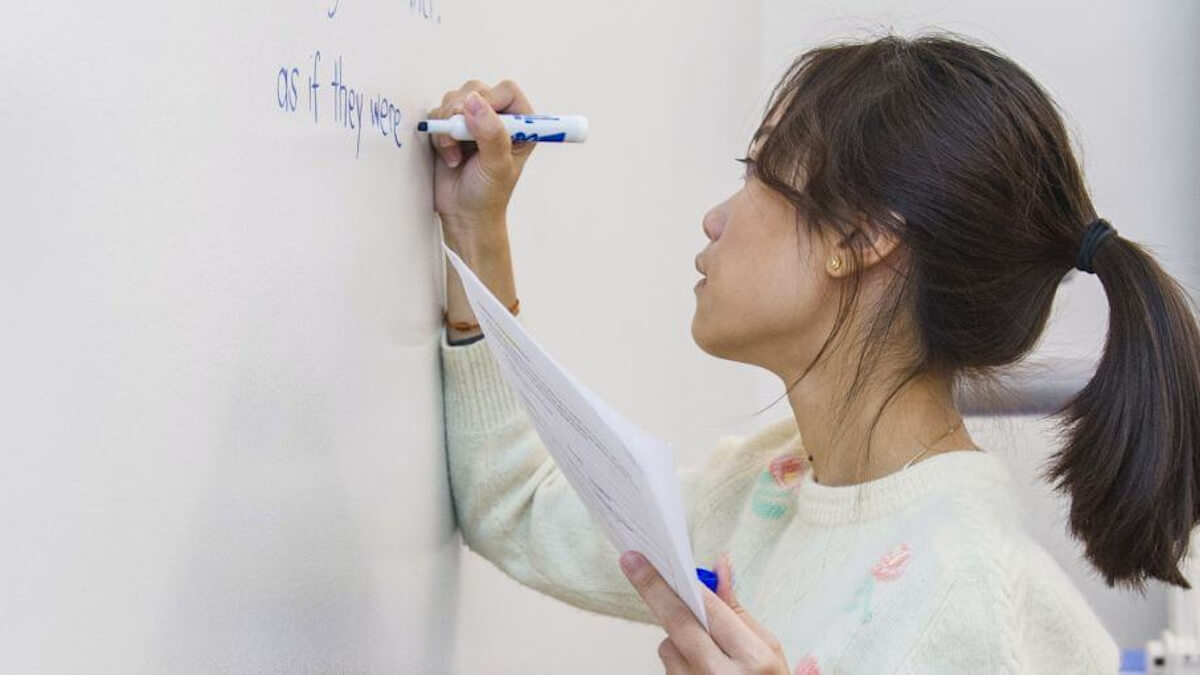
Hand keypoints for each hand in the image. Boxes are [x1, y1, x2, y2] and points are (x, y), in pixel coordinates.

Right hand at [427, 79, 536, 238]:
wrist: (464, 215)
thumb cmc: (489, 195)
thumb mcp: (497, 165)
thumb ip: (491, 133)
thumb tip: (474, 101)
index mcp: (520, 125)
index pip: (507, 91)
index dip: (490, 100)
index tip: (477, 120)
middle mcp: (497, 119)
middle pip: (476, 89)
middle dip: (462, 111)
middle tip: (460, 135)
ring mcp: (473, 122)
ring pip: (453, 99)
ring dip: (448, 125)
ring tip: (456, 153)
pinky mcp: (451, 129)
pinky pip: (437, 114)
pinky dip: (439, 133)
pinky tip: (449, 156)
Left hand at [620, 550, 790, 673]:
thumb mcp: (769, 649)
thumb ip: (738, 610)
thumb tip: (719, 569)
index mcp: (752, 660)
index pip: (707, 609)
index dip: (677, 582)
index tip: (649, 562)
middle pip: (677, 623)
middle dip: (653, 590)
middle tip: (632, 563)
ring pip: (668, 646)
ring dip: (679, 638)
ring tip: (707, 648)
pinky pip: (669, 667)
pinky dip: (679, 660)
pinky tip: (700, 668)